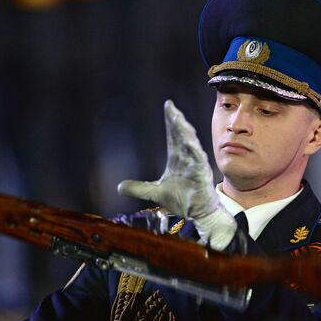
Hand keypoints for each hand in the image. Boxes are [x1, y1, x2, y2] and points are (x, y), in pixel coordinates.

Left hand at [117, 100, 235, 249]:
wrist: (199, 214)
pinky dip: (194, 150)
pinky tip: (189, 142)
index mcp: (178, 159)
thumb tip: (119, 187)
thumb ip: (138, 188)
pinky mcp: (201, 175)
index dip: (170, 121)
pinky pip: (198, 160)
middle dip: (177, 121)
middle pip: (181, 136)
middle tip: (171, 107)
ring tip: (178, 119)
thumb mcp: (155, 193)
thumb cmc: (183, 199)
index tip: (168, 106)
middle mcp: (187, 159)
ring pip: (191, 144)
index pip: (173, 136)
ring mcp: (195, 165)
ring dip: (185, 132)